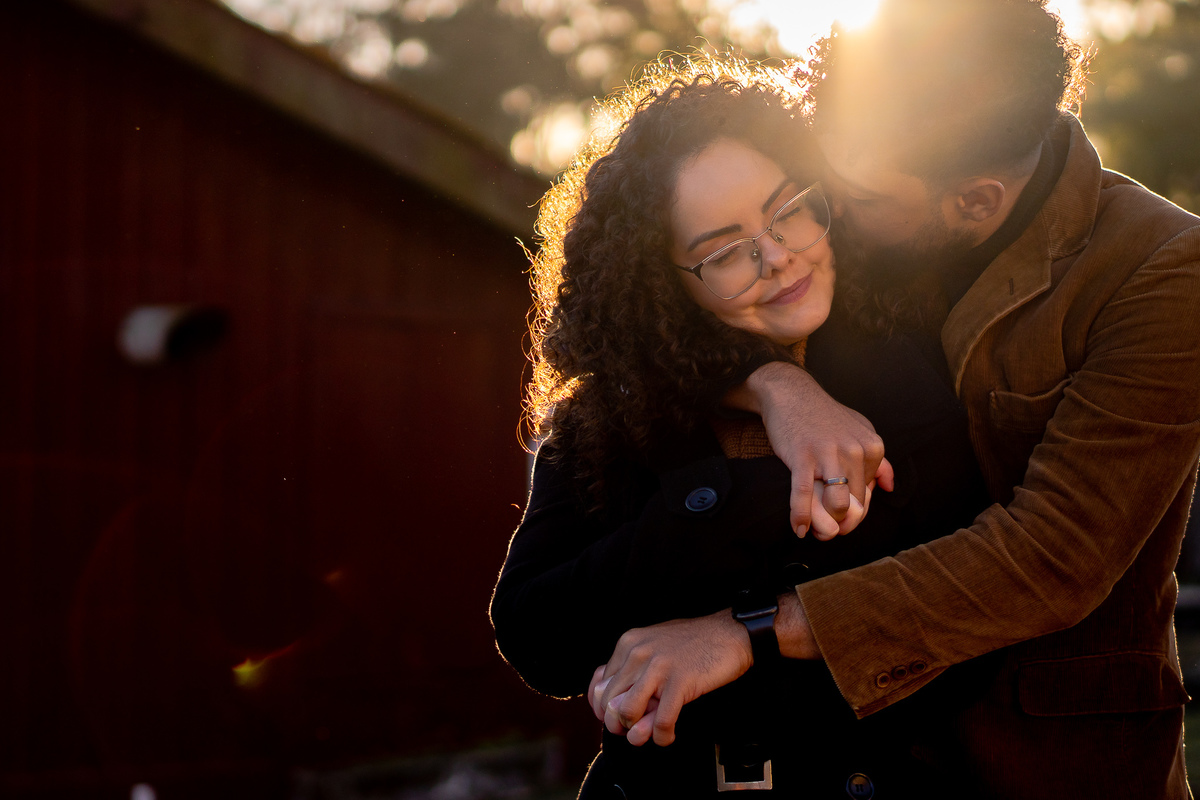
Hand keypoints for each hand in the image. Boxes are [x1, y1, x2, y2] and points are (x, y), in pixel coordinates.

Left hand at [587, 611, 751, 746]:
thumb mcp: (653, 647)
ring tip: (650, 732)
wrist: (729, 633)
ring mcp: (658, 667)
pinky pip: (660, 721)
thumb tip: (610, 706)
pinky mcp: (680, 681)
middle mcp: (638, 653)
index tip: (617, 720)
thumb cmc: (693, 644)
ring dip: (636, 732)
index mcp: (628, 644)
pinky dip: (661, 736)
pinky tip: (667, 736)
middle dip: (619, 724)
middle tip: (636, 730)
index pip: (598, 686)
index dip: (604, 711)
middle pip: (610, 702)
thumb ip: (631, 671)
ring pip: (627, 713)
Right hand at [739, 363, 893, 535]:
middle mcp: (855, 451)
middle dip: (841, 522)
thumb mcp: (858, 431)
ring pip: (838, 505)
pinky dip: (801, 517)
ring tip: (816, 528)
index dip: (854, 510)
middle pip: (855, 504)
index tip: (839, 515)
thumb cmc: (823, 416)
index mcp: (872, 447)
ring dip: (826, 523)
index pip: (869, 495)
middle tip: (826, 528)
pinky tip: (799, 529)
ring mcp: (828, 454)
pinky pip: (804, 495)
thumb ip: (878, 460)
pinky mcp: (801, 457)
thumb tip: (889, 487)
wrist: (791, 394)